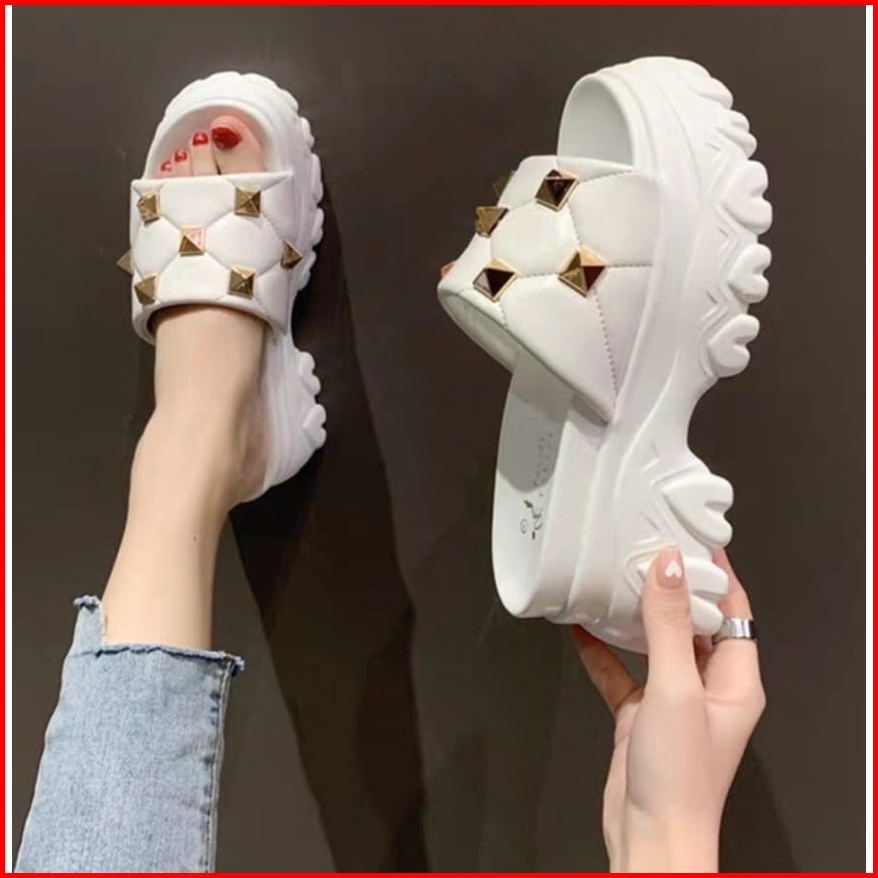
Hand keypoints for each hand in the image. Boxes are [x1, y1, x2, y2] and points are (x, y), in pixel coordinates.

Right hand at [571, 547, 765, 872]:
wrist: (648, 836)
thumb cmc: (678, 776)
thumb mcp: (676, 688)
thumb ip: (670, 625)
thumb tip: (668, 566)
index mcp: (736, 680)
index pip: (732, 609)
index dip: (715, 572)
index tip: (693, 536)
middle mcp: (709, 687)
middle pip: (694, 622)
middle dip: (672, 586)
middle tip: (647, 547)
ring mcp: (673, 701)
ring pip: (656, 643)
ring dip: (635, 614)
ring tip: (615, 577)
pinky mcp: (641, 715)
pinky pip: (622, 671)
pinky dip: (602, 650)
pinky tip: (580, 629)